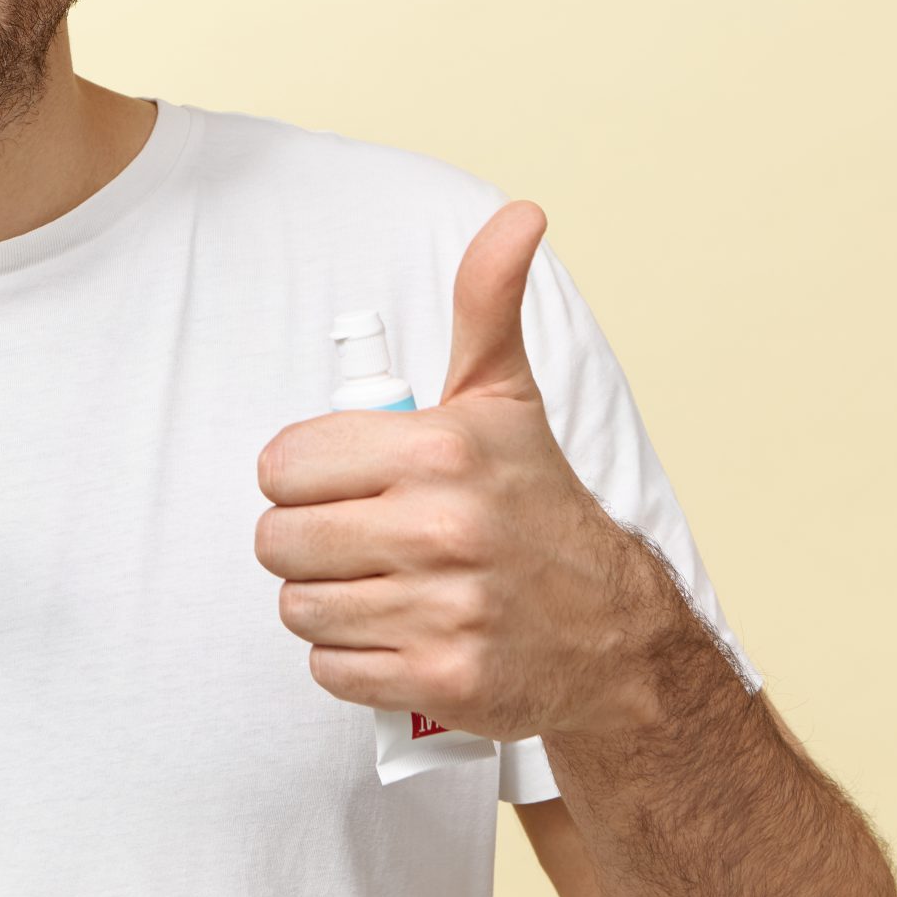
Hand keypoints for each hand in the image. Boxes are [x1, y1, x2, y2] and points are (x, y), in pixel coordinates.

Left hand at [253, 200, 678, 740]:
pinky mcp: (443, 681)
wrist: (617, 632)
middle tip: (353, 540)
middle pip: (279, 541)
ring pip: (299, 608)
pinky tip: (393, 634)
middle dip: (304, 543)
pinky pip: (331, 670)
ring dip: (325, 602)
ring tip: (378, 586)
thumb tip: (518, 215)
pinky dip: (350, 660)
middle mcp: (441, 528)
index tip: (339, 485)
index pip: (282, 467)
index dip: (300, 479)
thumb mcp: (504, 396)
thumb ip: (487, 302)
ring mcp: (444, 609)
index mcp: (439, 450)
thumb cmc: (538, 506)